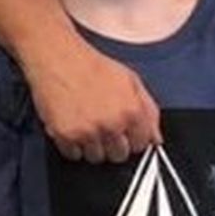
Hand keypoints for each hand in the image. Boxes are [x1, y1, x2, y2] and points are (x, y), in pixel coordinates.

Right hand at [23, 38, 159, 162]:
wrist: (58, 57)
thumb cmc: (92, 65)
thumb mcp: (130, 80)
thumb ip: (148, 110)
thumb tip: (156, 138)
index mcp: (131, 110)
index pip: (141, 145)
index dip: (133, 138)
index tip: (125, 133)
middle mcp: (112, 123)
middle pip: (119, 155)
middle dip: (114, 144)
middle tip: (104, 125)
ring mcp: (88, 131)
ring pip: (96, 158)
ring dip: (93, 145)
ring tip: (87, 123)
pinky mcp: (65, 135)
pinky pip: (73, 155)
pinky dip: (72, 145)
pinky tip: (73, 125)